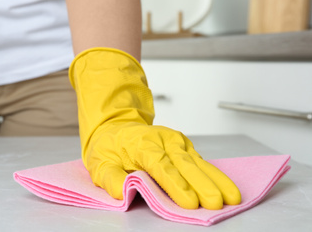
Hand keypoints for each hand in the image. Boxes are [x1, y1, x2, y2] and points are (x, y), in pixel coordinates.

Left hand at [69, 48, 240, 209]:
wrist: (117, 128)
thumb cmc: (109, 147)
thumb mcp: (99, 164)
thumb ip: (112, 178)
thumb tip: (123, 192)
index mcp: (141, 143)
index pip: (160, 165)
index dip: (175, 184)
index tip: (189, 201)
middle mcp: (162, 140)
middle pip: (184, 163)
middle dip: (202, 184)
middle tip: (215, 202)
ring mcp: (176, 142)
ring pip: (197, 162)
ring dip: (215, 179)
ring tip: (231, 196)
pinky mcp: (184, 147)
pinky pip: (200, 161)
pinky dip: (215, 175)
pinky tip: (227, 187)